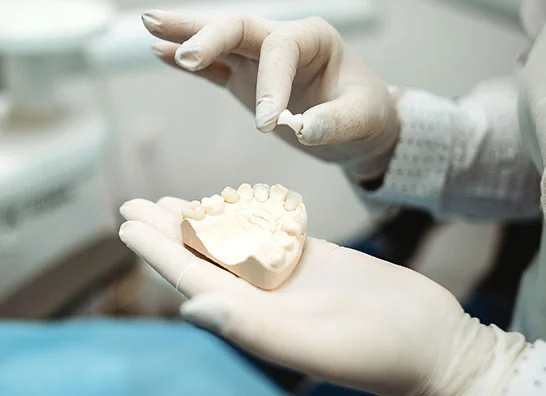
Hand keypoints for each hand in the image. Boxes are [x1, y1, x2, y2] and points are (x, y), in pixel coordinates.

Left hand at [118, 197, 526, 395]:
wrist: (432, 343)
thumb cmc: (381, 353)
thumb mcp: (314, 344)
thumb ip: (250, 328)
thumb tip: (189, 308)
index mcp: (253, 316)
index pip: (192, 277)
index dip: (157, 251)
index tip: (126, 225)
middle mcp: (263, 296)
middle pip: (202, 256)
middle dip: (166, 230)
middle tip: (134, 204)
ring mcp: (288, 276)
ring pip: (230, 241)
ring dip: (198, 220)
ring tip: (170, 202)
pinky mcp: (315, 258)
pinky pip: (268, 232)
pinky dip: (243, 216)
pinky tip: (228, 204)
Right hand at [142, 10, 400, 178]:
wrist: (359, 127)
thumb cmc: (366, 116)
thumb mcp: (363, 118)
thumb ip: (336, 122)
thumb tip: (305, 129)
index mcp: (313, 39)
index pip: (280, 49)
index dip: (270, 83)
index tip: (268, 123)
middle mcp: (283, 42)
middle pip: (238, 27)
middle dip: (209, 37)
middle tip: (183, 53)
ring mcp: (261, 62)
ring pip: (220, 42)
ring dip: (185, 35)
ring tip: (149, 25)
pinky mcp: (247, 83)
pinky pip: (215, 70)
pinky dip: (189, 64)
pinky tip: (161, 53)